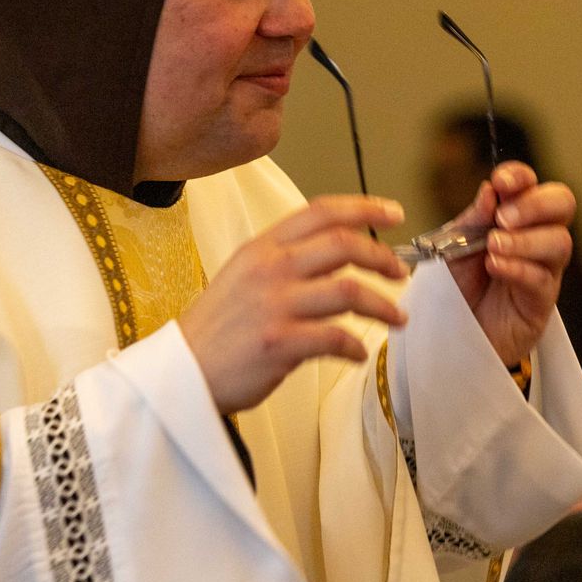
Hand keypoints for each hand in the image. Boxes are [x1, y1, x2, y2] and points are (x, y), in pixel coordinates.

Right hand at [179, 196, 408, 413]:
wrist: (181, 372)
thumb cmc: (217, 329)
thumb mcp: (242, 276)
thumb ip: (284, 261)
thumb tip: (338, 255)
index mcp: (261, 248)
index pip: (321, 212)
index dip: (364, 208)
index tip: (393, 214)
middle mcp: (269, 269)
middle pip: (344, 245)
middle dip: (383, 258)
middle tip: (400, 274)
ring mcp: (274, 305)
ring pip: (349, 290)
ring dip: (383, 305)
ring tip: (396, 318)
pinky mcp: (279, 342)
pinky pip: (336, 338)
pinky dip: (356, 347)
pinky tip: (358, 353)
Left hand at [442, 161, 575, 365]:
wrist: (454, 332)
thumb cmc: (459, 285)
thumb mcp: (455, 246)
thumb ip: (473, 220)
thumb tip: (490, 190)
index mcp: (515, 216)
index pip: (531, 184)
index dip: (520, 177)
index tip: (501, 182)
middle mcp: (537, 236)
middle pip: (563, 204)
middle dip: (535, 204)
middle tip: (504, 218)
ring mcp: (544, 268)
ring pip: (559, 242)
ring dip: (525, 240)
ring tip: (494, 246)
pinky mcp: (542, 300)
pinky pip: (543, 278)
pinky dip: (519, 268)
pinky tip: (496, 266)